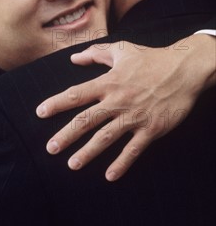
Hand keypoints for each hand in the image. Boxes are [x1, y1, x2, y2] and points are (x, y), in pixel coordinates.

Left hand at [36, 34, 214, 179]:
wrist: (185, 70)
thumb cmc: (151, 58)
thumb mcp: (122, 49)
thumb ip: (96, 53)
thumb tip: (74, 58)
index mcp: (109, 82)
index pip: (77, 94)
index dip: (57, 103)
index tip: (40, 112)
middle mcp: (118, 101)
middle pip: (86, 120)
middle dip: (66, 135)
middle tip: (51, 148)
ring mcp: (134, 116)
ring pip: (106, 137)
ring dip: (88, 153)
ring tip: (72, 164)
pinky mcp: (151, 129)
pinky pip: (133, 149)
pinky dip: (122, 163)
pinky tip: (110, 176)